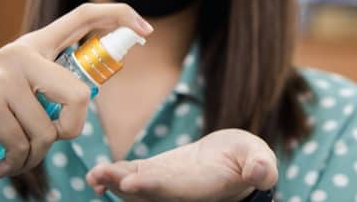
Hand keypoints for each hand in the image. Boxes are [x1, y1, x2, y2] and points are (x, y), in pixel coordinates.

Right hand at [0, 3, 151, 177]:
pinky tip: (2, 163)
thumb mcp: (15, 85)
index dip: (120, 16)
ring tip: (14, 154)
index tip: (146, 30)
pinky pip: (26, 145)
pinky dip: (18, 163)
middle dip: (72, 130)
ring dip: (35, 154)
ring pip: (50, 129)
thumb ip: (47, 83)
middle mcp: (22, 53)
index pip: (84, 15)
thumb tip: (85, 97)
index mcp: (33, 45)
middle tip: (50, 141)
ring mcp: (6, 77)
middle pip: (79, 95)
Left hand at [86, 129, 277, 201]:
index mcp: (203, 190)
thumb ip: (260, 166)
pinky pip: (133, 177)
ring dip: (113, 183)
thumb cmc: (251, 162)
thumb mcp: (260, 161)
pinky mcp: (156, 174)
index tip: (133, 182)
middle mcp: (180, 195)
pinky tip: (97, 175)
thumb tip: (261, 170)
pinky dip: (115, 176)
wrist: (236, 164)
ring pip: (135, 190)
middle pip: (148, 195)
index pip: (175, 191)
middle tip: (100, 176)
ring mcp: (165, 187)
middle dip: (124, 186)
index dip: (154, 187)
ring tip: (95, 175)